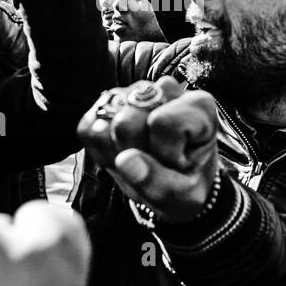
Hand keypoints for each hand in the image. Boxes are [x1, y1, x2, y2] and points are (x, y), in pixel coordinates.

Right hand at [77, 77, 218, 224]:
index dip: (163, 154)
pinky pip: (87, 126)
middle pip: (126, 121)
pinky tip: (122, 154)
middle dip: (135, 153)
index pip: (162, 122)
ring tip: (139, 160)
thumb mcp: (184, 195)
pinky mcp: (110, 102)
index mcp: (198, 105)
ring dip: (116, 152)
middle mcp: (166, 89)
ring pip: (103, 122)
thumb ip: (158, 183)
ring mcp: (135, 91)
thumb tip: (124, 160)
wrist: (177, 183)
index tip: (176, 165)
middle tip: (154, 164)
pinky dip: (100, 149)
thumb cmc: (187, 186)